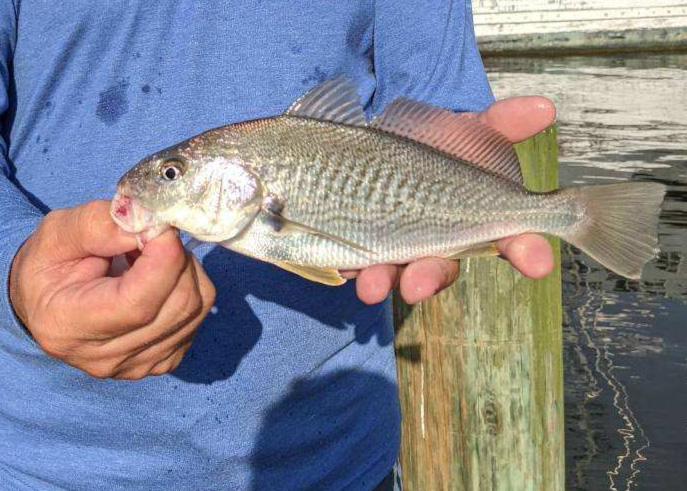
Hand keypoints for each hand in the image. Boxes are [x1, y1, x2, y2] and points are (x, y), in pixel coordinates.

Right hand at [9, 201, 215, 379]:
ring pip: (196, 308)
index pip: (138, 304)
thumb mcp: (57, 233)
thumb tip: (147, 224)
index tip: (162, 225)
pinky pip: (199, 315)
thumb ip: (98, 225)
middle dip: (177, 257)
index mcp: (69, 326)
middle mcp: (106, 357)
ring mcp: (139, 365)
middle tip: (156, 233)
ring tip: (153, 254)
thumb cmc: (50, 265)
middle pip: (177, 305)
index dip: (163, 259)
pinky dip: (190, 285)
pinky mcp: (164, 361)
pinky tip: (160, 277)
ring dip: (185, 269)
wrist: (49, 304)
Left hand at [352, 96, 556, 304]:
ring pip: (396, 273)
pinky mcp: (364, 249)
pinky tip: (343, 264)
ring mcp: (401, 249)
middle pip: (442, 267)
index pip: (512, 240)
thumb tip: (544, 108)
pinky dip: (352, 266)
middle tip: (418, 286)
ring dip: (385, 281)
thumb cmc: (434, 148)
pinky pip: (358, 264)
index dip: (527, 251)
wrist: (381, 149)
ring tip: (372, 286)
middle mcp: (440, 242)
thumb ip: (502, 123)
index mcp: (476, 218)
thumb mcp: (467, 131)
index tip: (538, 264)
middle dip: (430, 277)